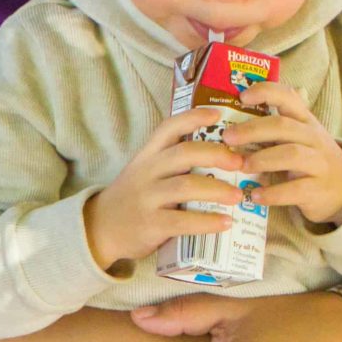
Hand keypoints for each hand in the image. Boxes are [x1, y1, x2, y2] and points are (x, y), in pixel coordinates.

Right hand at [83, 108, 248, 270]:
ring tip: (238, 196)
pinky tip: (225, 223)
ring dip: (217, 190)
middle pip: (183, 154)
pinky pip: (183, 221)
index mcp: (147, 155)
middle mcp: (146, 172)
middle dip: (216, 155)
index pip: (168, 128)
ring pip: (186, 186)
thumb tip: (222, 155)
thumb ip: (172, 163)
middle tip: (240, 163)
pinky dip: (207, 222)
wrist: (100, 227)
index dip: (193, 117)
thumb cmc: (133, 197)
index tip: (218, 114)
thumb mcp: (145, 171)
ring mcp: (147, 198)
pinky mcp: (150, 224)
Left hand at [223, 81, 341, 227]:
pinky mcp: (317, 189)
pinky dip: (273, 193)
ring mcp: (318, 163)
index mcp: (305, 121)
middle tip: (228, 137)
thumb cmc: (309, 157)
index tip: (242, 96)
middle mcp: (313, 137)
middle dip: (252, 130)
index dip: (266, 92)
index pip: (288, 97)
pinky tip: (256, 195)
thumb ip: (273, 126)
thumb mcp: (298, 136)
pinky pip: (295, 190)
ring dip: (262, 159)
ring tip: (241, 166)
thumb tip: (232, 115)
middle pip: (283, 126)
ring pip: (291, 154)